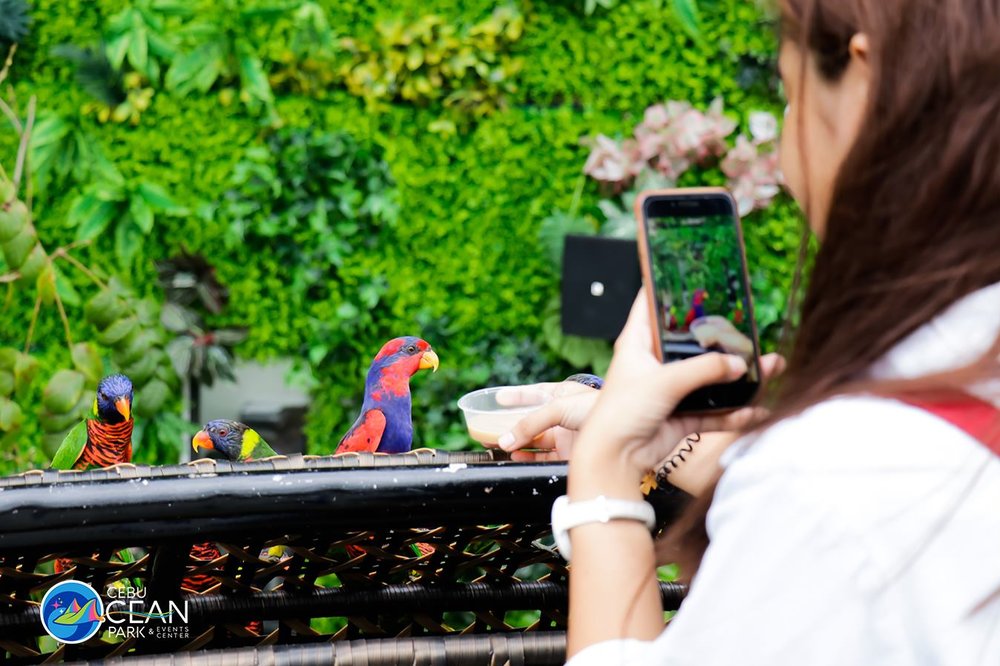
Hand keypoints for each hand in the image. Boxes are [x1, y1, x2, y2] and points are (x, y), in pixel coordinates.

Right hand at [493, 381, 597, 461]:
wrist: (629, 437)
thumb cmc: (604, 409)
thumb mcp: (561, 406)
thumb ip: (531, 422)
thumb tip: (506, 440)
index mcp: (565, 395)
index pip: (535, 392)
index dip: (517, 395)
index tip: (499, 397)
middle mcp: (565, 415)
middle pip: (532, 419)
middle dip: (510, 423)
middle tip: (489, 427)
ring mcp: (567, 436)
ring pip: (535, 440)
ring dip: (517, 442)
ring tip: (497, 443)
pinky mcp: (570, 455)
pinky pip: (543, 457)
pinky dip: (527, 457)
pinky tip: (515, 456)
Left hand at [571, 292, 764, 481]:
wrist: (615, 458)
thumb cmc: (623, 411)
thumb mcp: (663, 381)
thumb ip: (704, 369)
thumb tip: (739, 364)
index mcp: (638, 343)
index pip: (651, 304)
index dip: (668, 287)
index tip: (694, 271)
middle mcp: (655, 363)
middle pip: (694, 343)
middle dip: (724, 338)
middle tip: (752, 327)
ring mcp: (671, 390)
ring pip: (712, 378)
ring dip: (741, 377)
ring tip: (772, 367)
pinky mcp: (682, 416)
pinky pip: (716, 411)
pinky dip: (736, 412)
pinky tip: (758, 410)